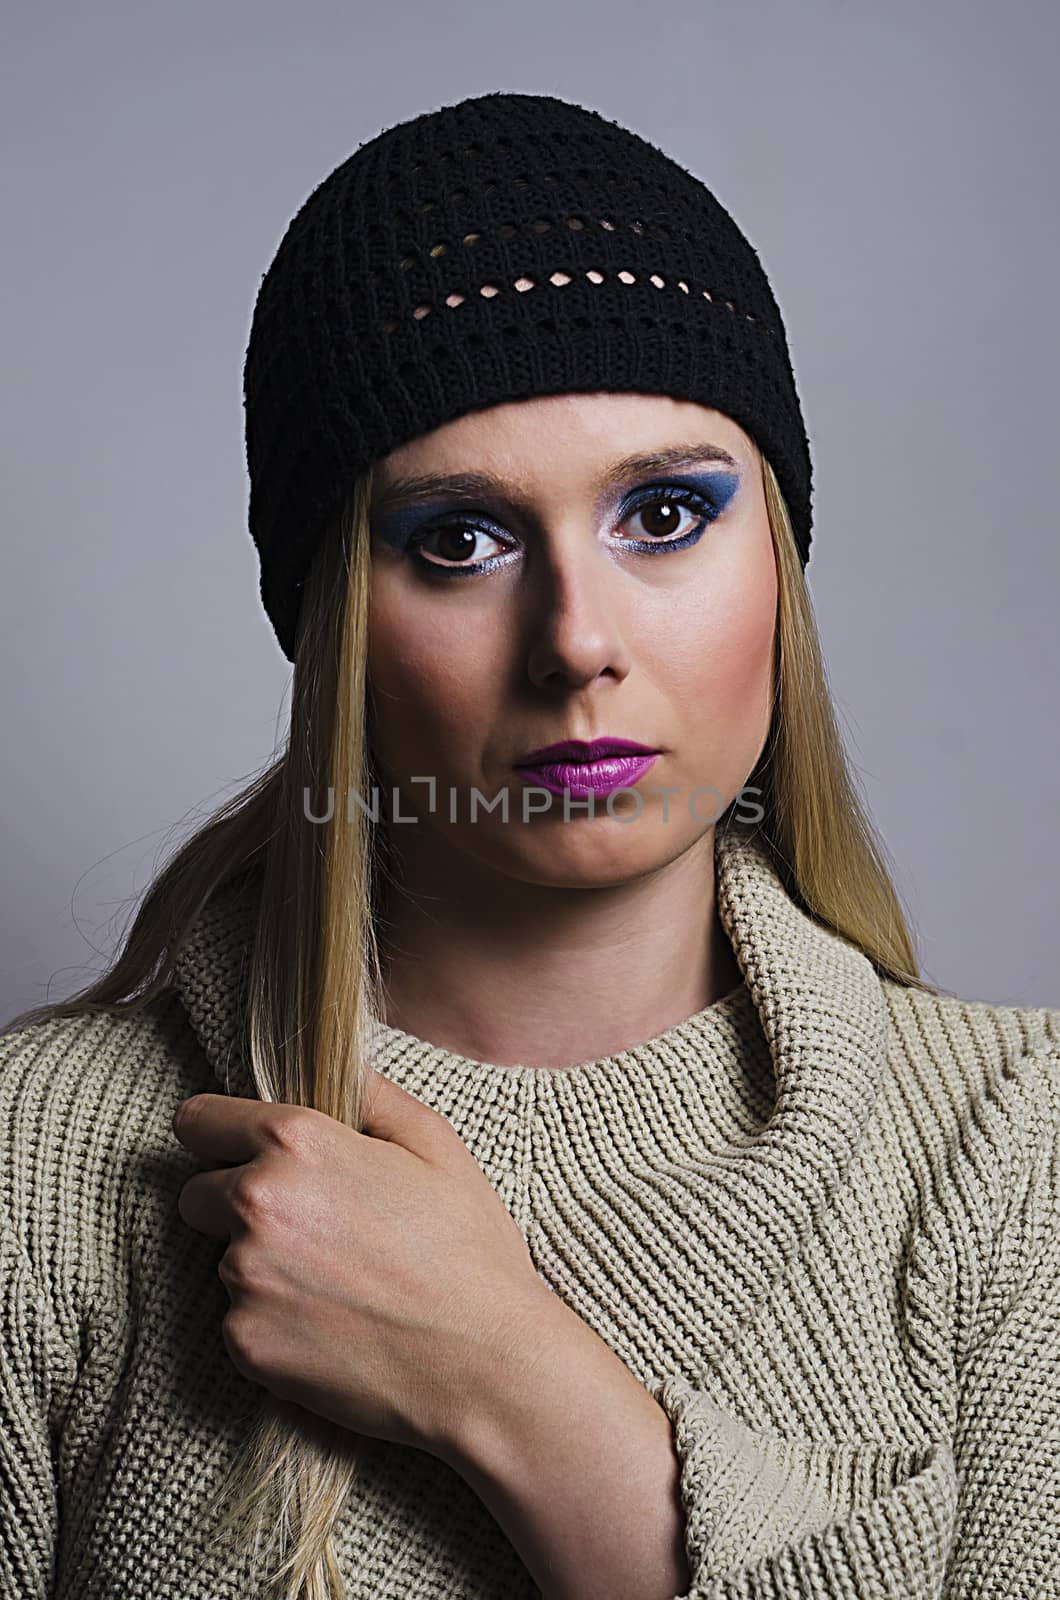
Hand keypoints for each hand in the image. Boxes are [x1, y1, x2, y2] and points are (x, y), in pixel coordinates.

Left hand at [172, 1071, 549, 1459]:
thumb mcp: (436, 1145)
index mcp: (296, 1144)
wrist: (485, 1365)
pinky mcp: (244, 1343)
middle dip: (234, 1203)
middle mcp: (255, 1205)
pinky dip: (273, 1320)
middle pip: (196, 1195)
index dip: (218, 1133)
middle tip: (307, 1223)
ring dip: (260, 1265)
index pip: (197, 1120)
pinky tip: (333, 1324)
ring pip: (224, 1260)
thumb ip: (372, 1094)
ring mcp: (244, 1279)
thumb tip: (340, 1066)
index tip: (236, 1150)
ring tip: (337, 1280)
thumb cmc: (469, 1251)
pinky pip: (239, 1319)